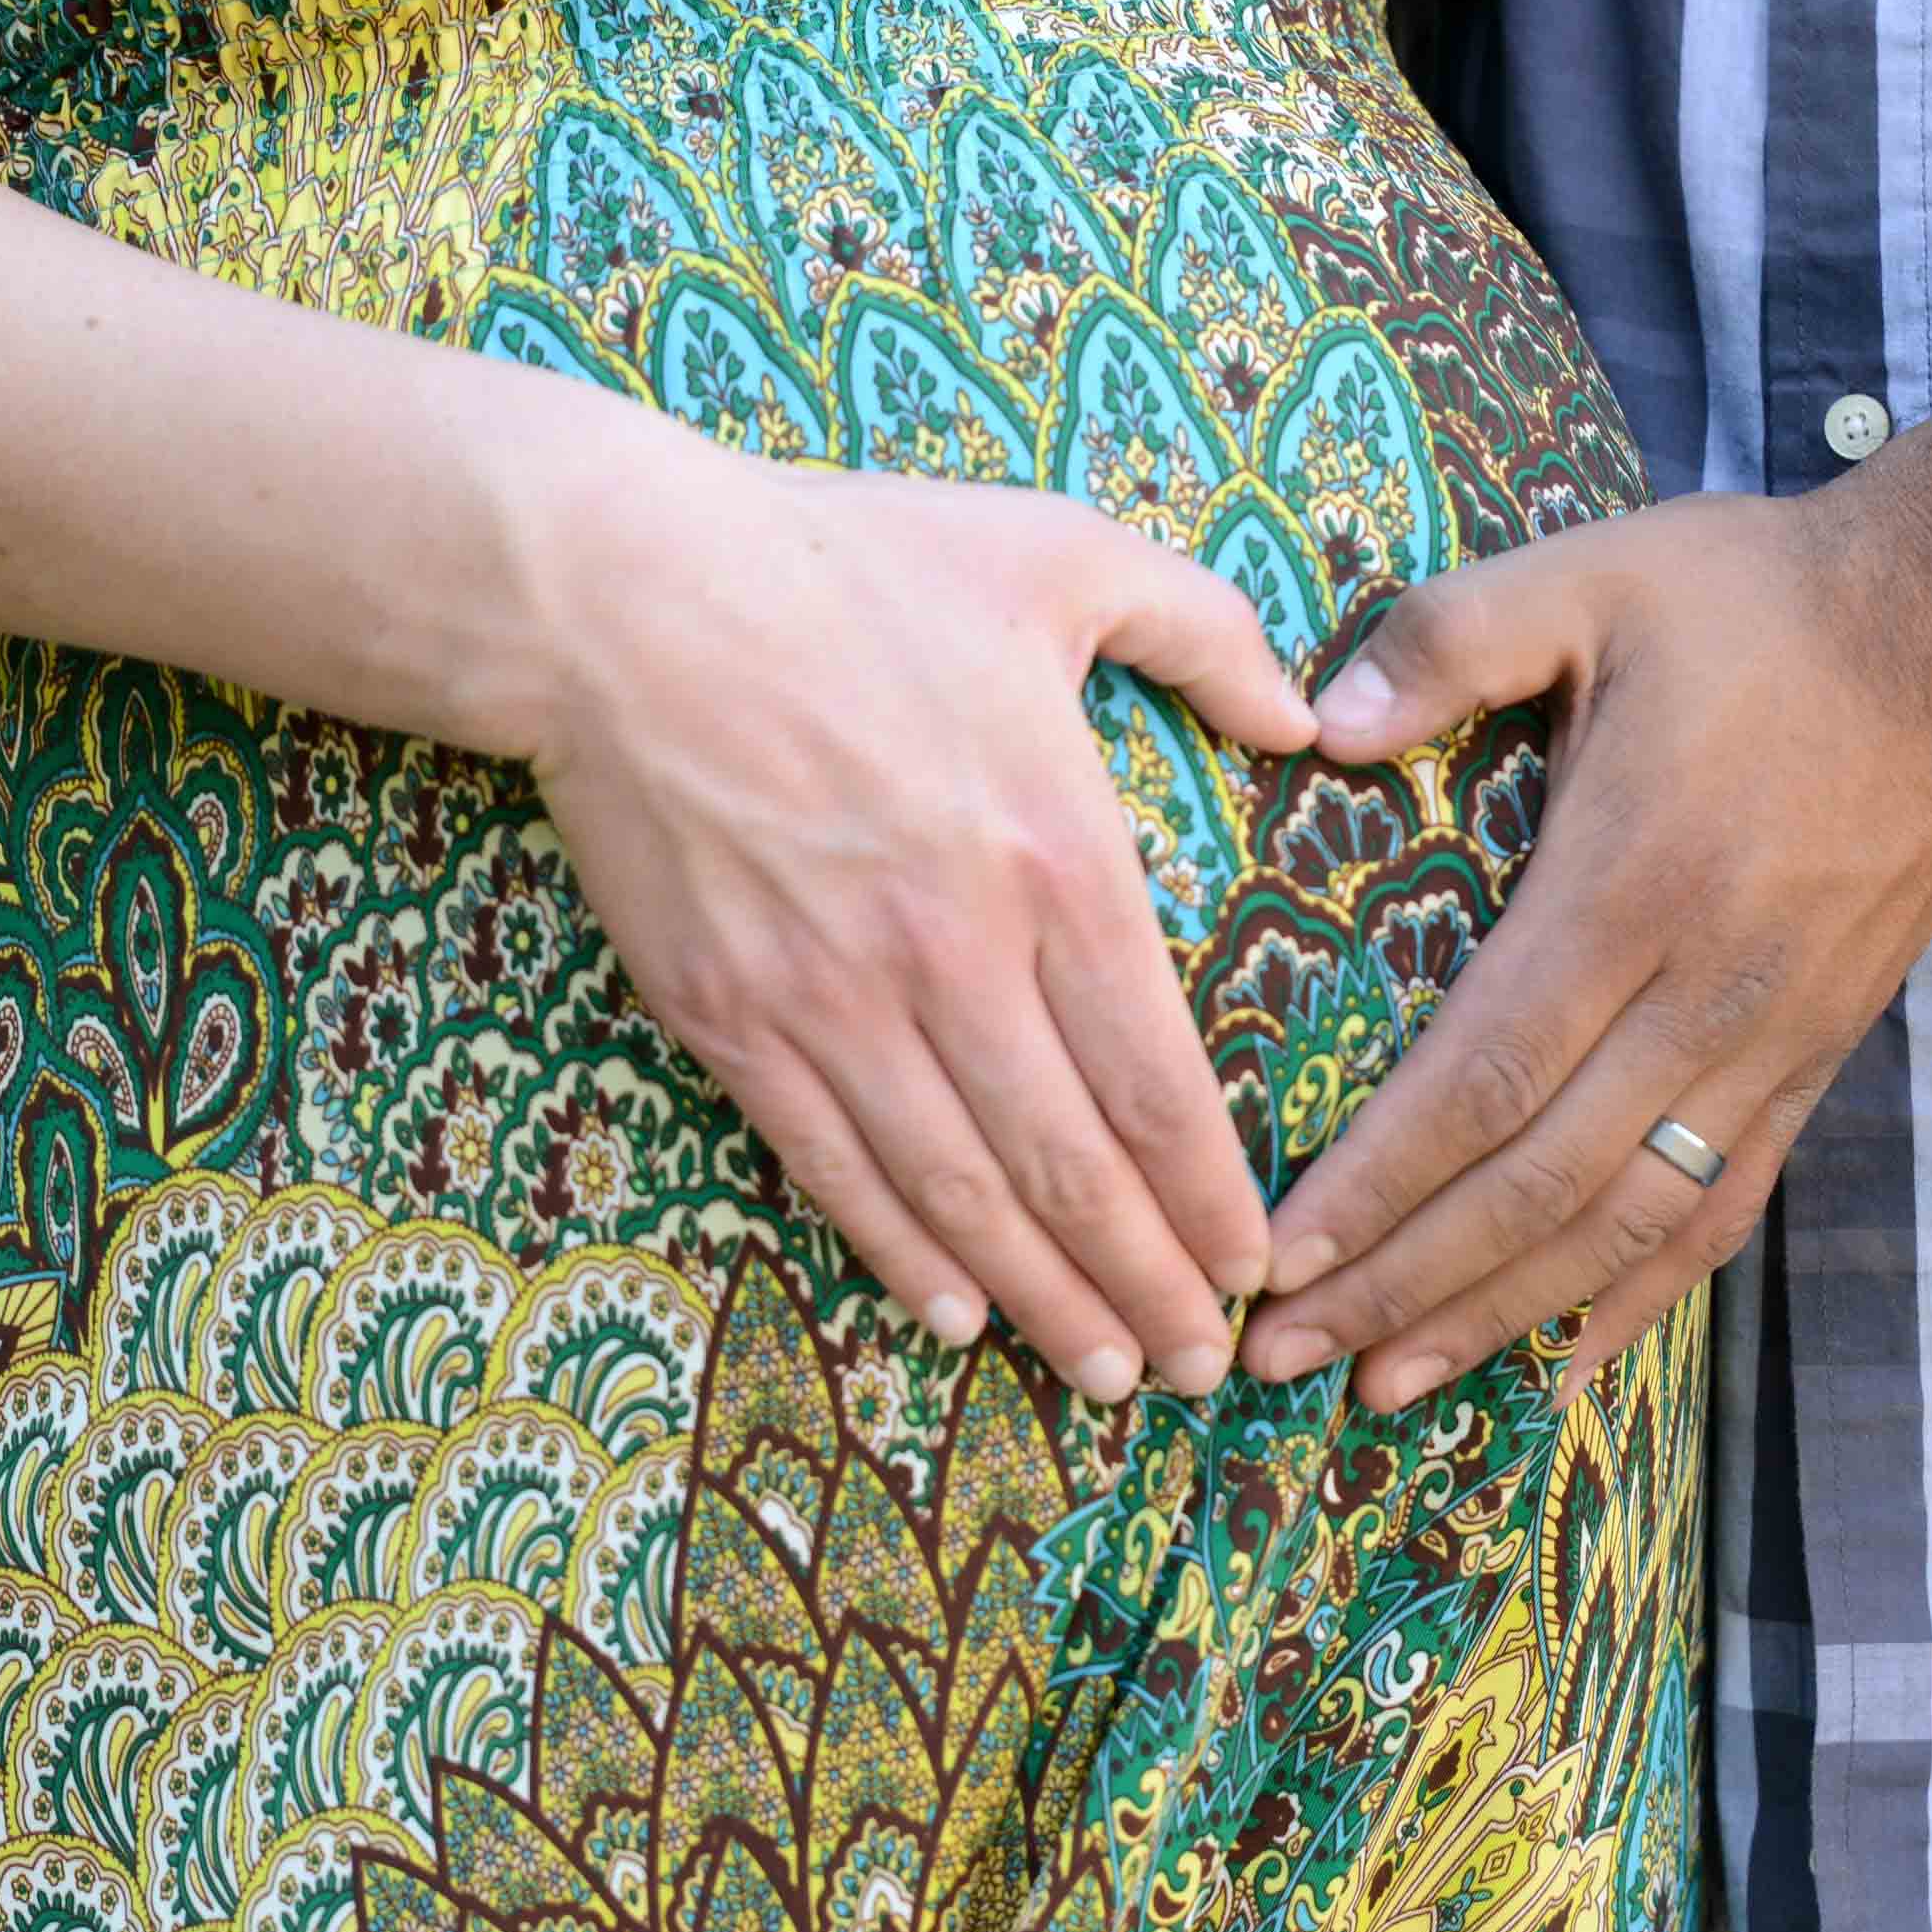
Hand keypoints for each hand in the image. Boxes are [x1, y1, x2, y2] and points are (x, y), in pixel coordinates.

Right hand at [526, 441, 1315, 1402]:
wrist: (619, 591)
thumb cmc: (847, 561)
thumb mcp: (1059, 554)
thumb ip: (1205, 632)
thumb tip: (1311, 720)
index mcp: (1057, 857)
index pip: (1159, 1080)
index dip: (1211, 1199)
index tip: (1256, 1268)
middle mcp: (957, 953)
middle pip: (1074, 1169)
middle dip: (1147, 1287)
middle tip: (1200, 1372)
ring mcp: (835, 998)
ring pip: (961, 1194)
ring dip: (1043, 1301)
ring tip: (1103, 1376)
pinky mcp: (732, 1018)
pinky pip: (836, 1168)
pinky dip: (902, 1256)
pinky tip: (957, 1317)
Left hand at [1236, 490, 1931, 1407]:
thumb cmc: (1759, 598)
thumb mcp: (1590, 575)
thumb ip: (1443, 639)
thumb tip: (1313, 726)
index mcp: (1631, 881)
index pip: (1484, 1076)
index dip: (1379, 1183)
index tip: (1280, 1257)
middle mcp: (1707, 988)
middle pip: (1539, 1184)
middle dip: (1403, 1287)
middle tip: (1282, 1361)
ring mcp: (1775, 1036)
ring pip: (1627, 1221)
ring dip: (1502, 1316)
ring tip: (1390, 1389)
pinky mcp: (1820, 1053)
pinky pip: (1725, 1204)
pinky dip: (1647, 1297)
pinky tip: (1570, 1364)